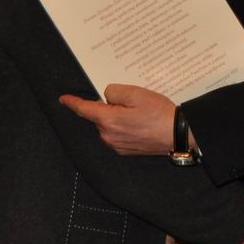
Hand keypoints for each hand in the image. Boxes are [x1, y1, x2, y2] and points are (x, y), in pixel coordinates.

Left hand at [59, 84, 175, 155]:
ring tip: (140, 113)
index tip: (63, 99)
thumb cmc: (160, 114)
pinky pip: (117, 134)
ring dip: (117, 118)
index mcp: (108, 121)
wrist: (179, 135)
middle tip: (130, 101)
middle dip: (108, 107)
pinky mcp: (126, 151)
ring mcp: (117, 146)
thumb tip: (107, 97)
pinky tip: (141, 123)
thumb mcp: (136, 93)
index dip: (73, 103)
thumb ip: (115, 92)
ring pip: (108, 125)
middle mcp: (108, 136)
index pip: (84, 110)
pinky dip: (124, 127)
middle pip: (99, 116)